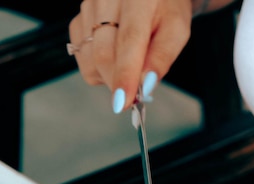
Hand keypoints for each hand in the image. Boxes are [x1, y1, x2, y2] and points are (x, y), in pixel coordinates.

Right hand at [68, 0, 192, 110]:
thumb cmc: (164, 9)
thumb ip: (162, 57)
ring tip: (127, 64)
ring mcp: (87, 8)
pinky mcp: (77, 20)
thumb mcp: (176, 29)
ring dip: (108, 76)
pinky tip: (113, 55)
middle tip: (134, 93)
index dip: (124, 75)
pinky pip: (81, 57)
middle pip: (102, 54)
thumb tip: (146, 85)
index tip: (123, 103)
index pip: (128, 41)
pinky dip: (97, 67)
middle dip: (118, 82)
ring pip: (88, 60)